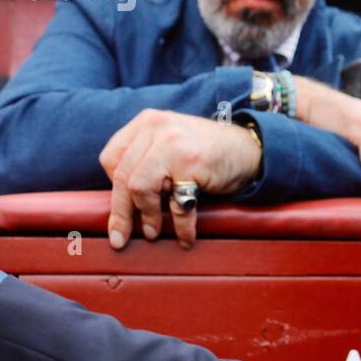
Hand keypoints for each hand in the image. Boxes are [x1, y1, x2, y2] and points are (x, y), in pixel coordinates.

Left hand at [99, 110, 262, 249]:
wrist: (250, 147)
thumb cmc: (208, 151)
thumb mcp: (170, 140)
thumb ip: (145, 156)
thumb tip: (120, 200)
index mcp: (146, 122)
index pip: (110, 158)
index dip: (114, 186)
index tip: (124, 204)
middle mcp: (156, 128)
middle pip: (123, 177)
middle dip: (121, 214)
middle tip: (119, 238)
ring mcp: (174, 144)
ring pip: (141, 188)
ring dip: (148, 217)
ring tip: (153, 233)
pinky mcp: (192, 163)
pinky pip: (177, 203)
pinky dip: (181, 226)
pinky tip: (185, 238)